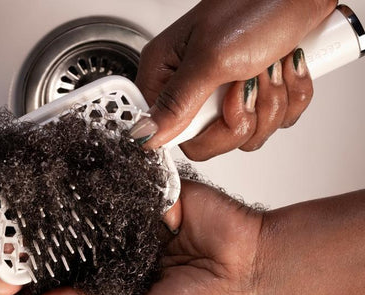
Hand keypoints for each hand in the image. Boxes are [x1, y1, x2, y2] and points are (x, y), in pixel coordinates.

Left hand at [0, 180, 266, 294]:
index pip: (63, 285)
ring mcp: (131, 220)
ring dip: (50, 218)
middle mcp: (119, 252)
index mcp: (116, 287)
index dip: (29, 287)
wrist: (255, 268)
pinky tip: (52, 189)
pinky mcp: (148, 192)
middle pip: (65, 247)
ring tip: (12, 221)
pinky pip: (114, 186)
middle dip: (30, 251)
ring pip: (84, 215)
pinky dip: (87, 187)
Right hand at [132, 0, 334, 155]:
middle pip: (212, 141)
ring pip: (247, 134)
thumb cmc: (259, 3)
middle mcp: (192, 87)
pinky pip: (274, 121)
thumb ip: (176, 103)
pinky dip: (291, 95)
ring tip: (270, 65)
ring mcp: (225, 93)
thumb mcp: (212, 57)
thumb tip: (144, 134)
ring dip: (271, 102)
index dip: (202, 133)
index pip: (170, 137)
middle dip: (244, 117)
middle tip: (248, 82)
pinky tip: (286, 65)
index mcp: (167, 74)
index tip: (219, 109)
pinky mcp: (257, 94)